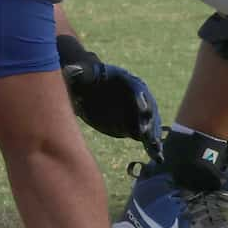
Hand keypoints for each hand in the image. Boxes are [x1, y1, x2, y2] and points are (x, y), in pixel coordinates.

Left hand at [58, 37, 161, 154]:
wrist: (88, 91)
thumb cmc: (85, 80)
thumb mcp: (82, 75)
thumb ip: (78, 73)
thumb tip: (69, 70)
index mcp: (127, 81)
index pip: (137, 89)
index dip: (140, 98)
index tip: (141, 109)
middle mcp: (138, 96)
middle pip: (148, 108)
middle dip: (149, 120)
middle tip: (148, 133)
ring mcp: (138, 112)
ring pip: (150, 124)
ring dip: (154, 136)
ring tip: (157, 150)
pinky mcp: (134, 126)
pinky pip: (145, 136)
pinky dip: (152, 146)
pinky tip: (158, 158)